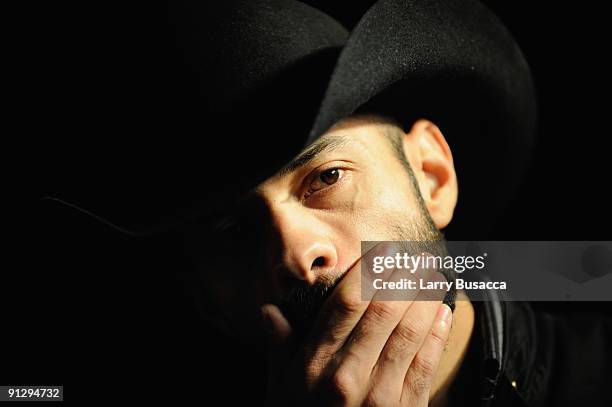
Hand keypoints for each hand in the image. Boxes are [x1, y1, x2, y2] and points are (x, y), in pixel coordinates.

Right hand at [261, 244, 452, 406]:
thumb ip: (277, 348)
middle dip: (403, 277)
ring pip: (411, 332)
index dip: (368, 271)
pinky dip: (437, 334)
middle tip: (415, 254)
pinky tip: (442, 312)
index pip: (345, 304)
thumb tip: (268, 310)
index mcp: (313, 366)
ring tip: (433, 274)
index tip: (383, 250)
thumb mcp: (278, 388)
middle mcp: (348, 378)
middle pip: (383, 311)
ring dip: (425, 297)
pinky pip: (427, 364)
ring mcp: (382, 397)